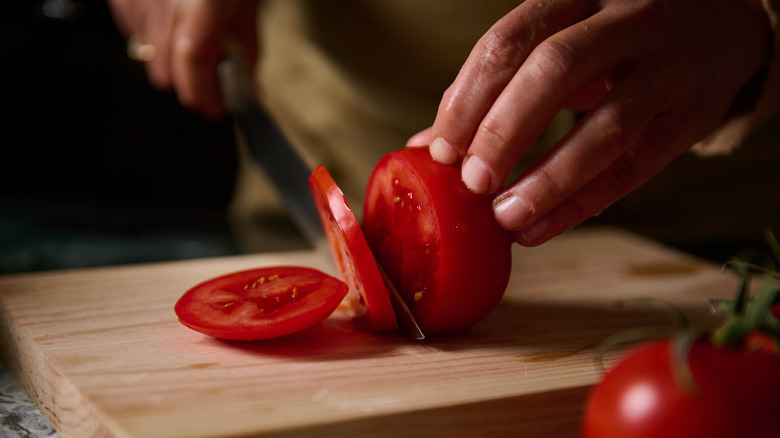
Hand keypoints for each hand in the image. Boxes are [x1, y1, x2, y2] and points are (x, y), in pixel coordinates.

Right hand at [108, 0, 258, 118]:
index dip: (205, 95)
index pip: (194, 60)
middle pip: (165, 72)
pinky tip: (172, 20)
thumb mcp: (247, 2)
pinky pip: (132, 33)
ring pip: (148, 57)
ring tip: (195, 36)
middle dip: (191, 84)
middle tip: (214, 79)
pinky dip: (154, 37)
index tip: (217, 110)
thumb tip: (249, 91)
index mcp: (203, 0)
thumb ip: (247, 48)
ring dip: (172, 60)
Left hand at [418, 0, 769, 245]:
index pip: (512, 39)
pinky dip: (581, 204)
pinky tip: (540, 228)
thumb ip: (500, 85)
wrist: (722, 23)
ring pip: (607, 126)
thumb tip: (428, 145)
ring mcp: (668, 67)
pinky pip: (635, 168)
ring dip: (548, 178)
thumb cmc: (616, 35)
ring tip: (504, 217)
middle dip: (505, 131)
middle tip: (471, 181)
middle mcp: (628, 20)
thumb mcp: (563, 38)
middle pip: (556, 70)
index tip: (440, 149)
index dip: (470, 96)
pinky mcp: (695, 115)